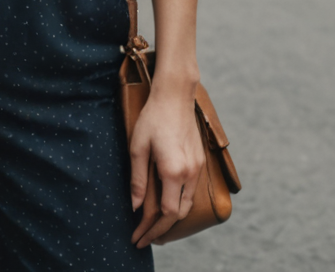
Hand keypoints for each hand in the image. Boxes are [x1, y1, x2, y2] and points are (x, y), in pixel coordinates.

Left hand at [128, 80, 206, 247]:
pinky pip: (191, 191)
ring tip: (154, 225)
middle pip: (180, 214)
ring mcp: (198, 168)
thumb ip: (137, 180)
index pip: (167, 213)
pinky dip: (180, 203)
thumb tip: (135, 206)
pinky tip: (167, 203)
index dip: (152, 229)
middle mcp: (189, 173)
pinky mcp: (200, 161)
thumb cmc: (153, 119)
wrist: (175, 97)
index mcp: (173, 171)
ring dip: (173, 217)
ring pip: (188, 204)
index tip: (139, 237)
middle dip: (162, 229)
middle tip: (144, 236)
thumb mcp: (137, 149)